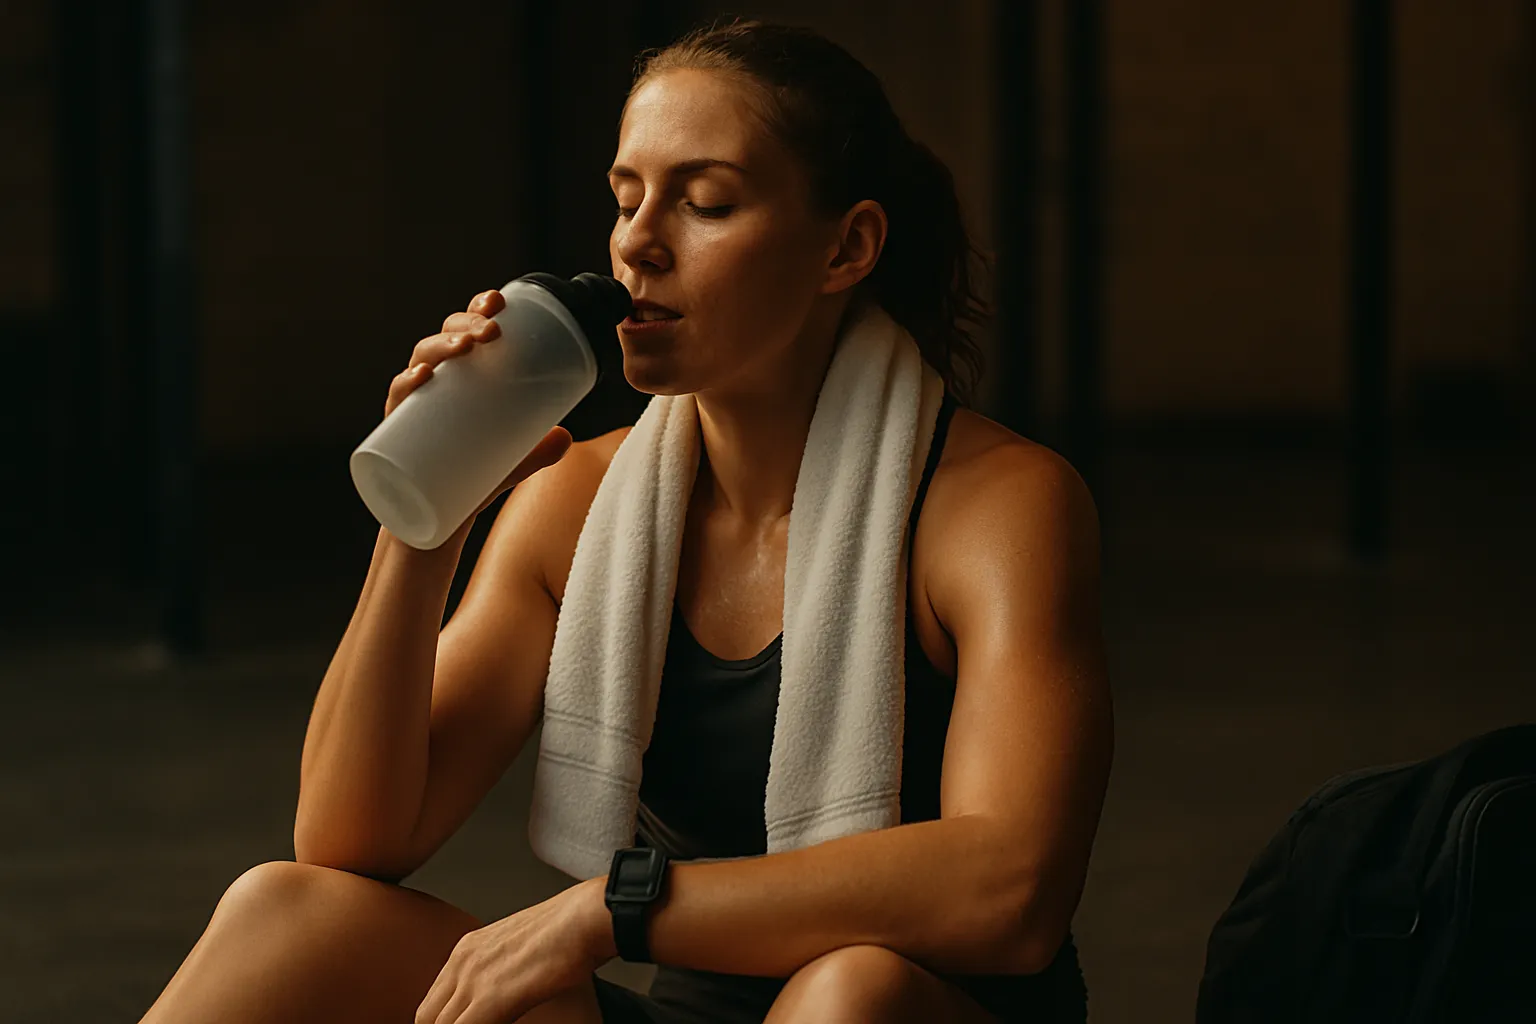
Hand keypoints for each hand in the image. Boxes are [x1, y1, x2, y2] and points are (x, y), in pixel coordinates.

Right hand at [388, 289, 572, 524]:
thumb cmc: (471, 480)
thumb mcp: (510, 463)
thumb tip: (567, 435)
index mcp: (460, 378)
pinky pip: (397, 398)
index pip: (466, 329)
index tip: (500, 300)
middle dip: (466, 322)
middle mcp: (434, 383)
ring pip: (421, 359)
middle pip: (445, 336)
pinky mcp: (397, 428)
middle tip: (492, 330)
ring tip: (466, 346)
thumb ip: (538, 451)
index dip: (478, 307)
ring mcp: (414, 403)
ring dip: (442, 345)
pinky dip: (406, 383)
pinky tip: (422, 376)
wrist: (437, 524)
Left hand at [415, 877, 613, 1023]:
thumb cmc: (567, 931)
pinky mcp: (491, 999)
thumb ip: (498, 972)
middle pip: (428, 1017)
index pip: (434, 1001)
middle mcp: (463, 961)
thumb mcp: (518, 948)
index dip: (443, 1022)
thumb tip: (501, 998)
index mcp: (467, 949)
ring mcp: (473, 979)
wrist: (585, 919)